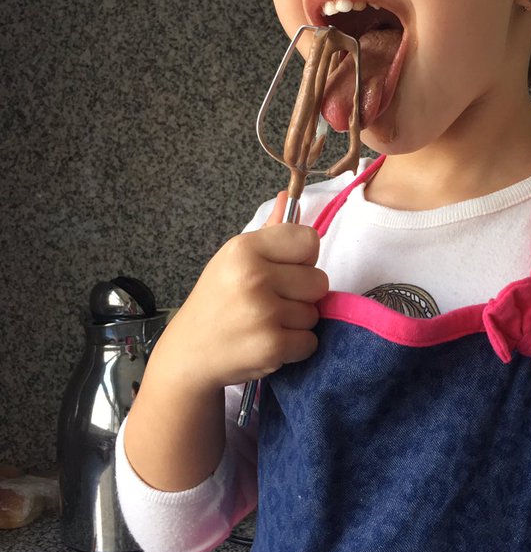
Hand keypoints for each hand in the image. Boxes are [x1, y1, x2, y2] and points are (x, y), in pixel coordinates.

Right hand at [154, 191, 328, 394]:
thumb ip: (269, 231)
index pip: (309, 240)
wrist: (189, 354)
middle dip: (302, 294)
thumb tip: (287, 197)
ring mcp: (263, 313)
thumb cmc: (216, 302)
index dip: (303, 258)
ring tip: (266, 323)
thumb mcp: (234, 260)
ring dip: (297, 322)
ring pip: (315, 313)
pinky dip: (296, 347)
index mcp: (244, 249)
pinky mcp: (271, 347)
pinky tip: (269, 342)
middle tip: (272, 301)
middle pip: (319, 280)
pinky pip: (310, 341)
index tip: (284, 269)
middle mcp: (254, 277)